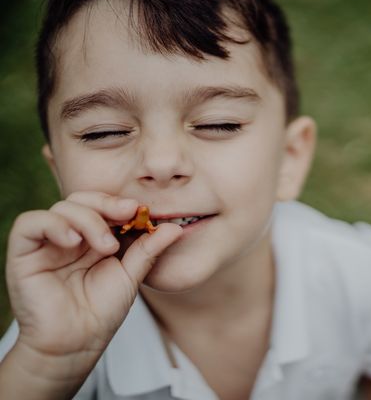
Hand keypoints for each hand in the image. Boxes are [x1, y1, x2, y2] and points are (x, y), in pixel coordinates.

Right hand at [5, 191, 181, 365]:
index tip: (140, 210)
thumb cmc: (101, 311)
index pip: (103, 206)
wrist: (76, 343)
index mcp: (94, 237)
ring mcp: (47, 243)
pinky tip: (72, 240)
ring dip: (89, 219)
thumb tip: (175, 227)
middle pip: (83, 199)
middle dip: (107, 203)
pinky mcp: (23, 253)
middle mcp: (70, 236)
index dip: (120, 203)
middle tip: (128, 214)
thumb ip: (149, 249)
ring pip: (62, 207)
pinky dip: (54, 224)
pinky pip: (30, 223)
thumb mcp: (131, 275)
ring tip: (105, 246)